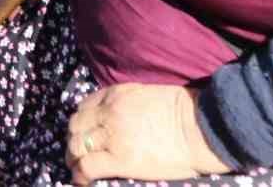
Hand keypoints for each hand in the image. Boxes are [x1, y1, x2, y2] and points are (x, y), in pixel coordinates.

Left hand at [66, 84, 229, 183]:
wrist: (199, 129)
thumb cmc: (184, 114)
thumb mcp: (147, 97)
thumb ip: (127, 105)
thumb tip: (119, 120)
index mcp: (116, 94)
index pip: (84, 106)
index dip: (81, 121)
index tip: (83, 132)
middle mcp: (109, 112)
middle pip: (76, 125)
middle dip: (73, 139)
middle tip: (76, 153)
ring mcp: (113, 135)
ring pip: (76, 145)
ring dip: (73, 157)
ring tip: (77, 168)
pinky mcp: (119, 159)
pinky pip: (87, 166)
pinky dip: (80, 174)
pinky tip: (81, 181)